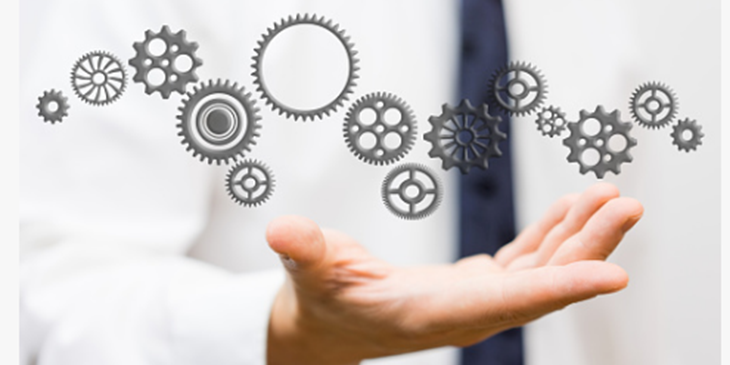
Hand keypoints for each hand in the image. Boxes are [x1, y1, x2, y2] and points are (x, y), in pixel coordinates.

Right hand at [265, 183, 642, 364]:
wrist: (328, 325)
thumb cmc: (320, 300)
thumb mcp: (307, 272)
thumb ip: (302, 252)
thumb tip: (280, 230)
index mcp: (430, 314)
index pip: (504, 301)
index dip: (558, 288)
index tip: (613, 275)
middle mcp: (464, 314)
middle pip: (539, 285)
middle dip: (587, 248)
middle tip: (625, 206)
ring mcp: (474, 301)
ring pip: (540, 271)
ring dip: (578, 237)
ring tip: (611, 200)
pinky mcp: (474, 286)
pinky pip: (524, 262)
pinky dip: (552, 236)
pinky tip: (572, 211)